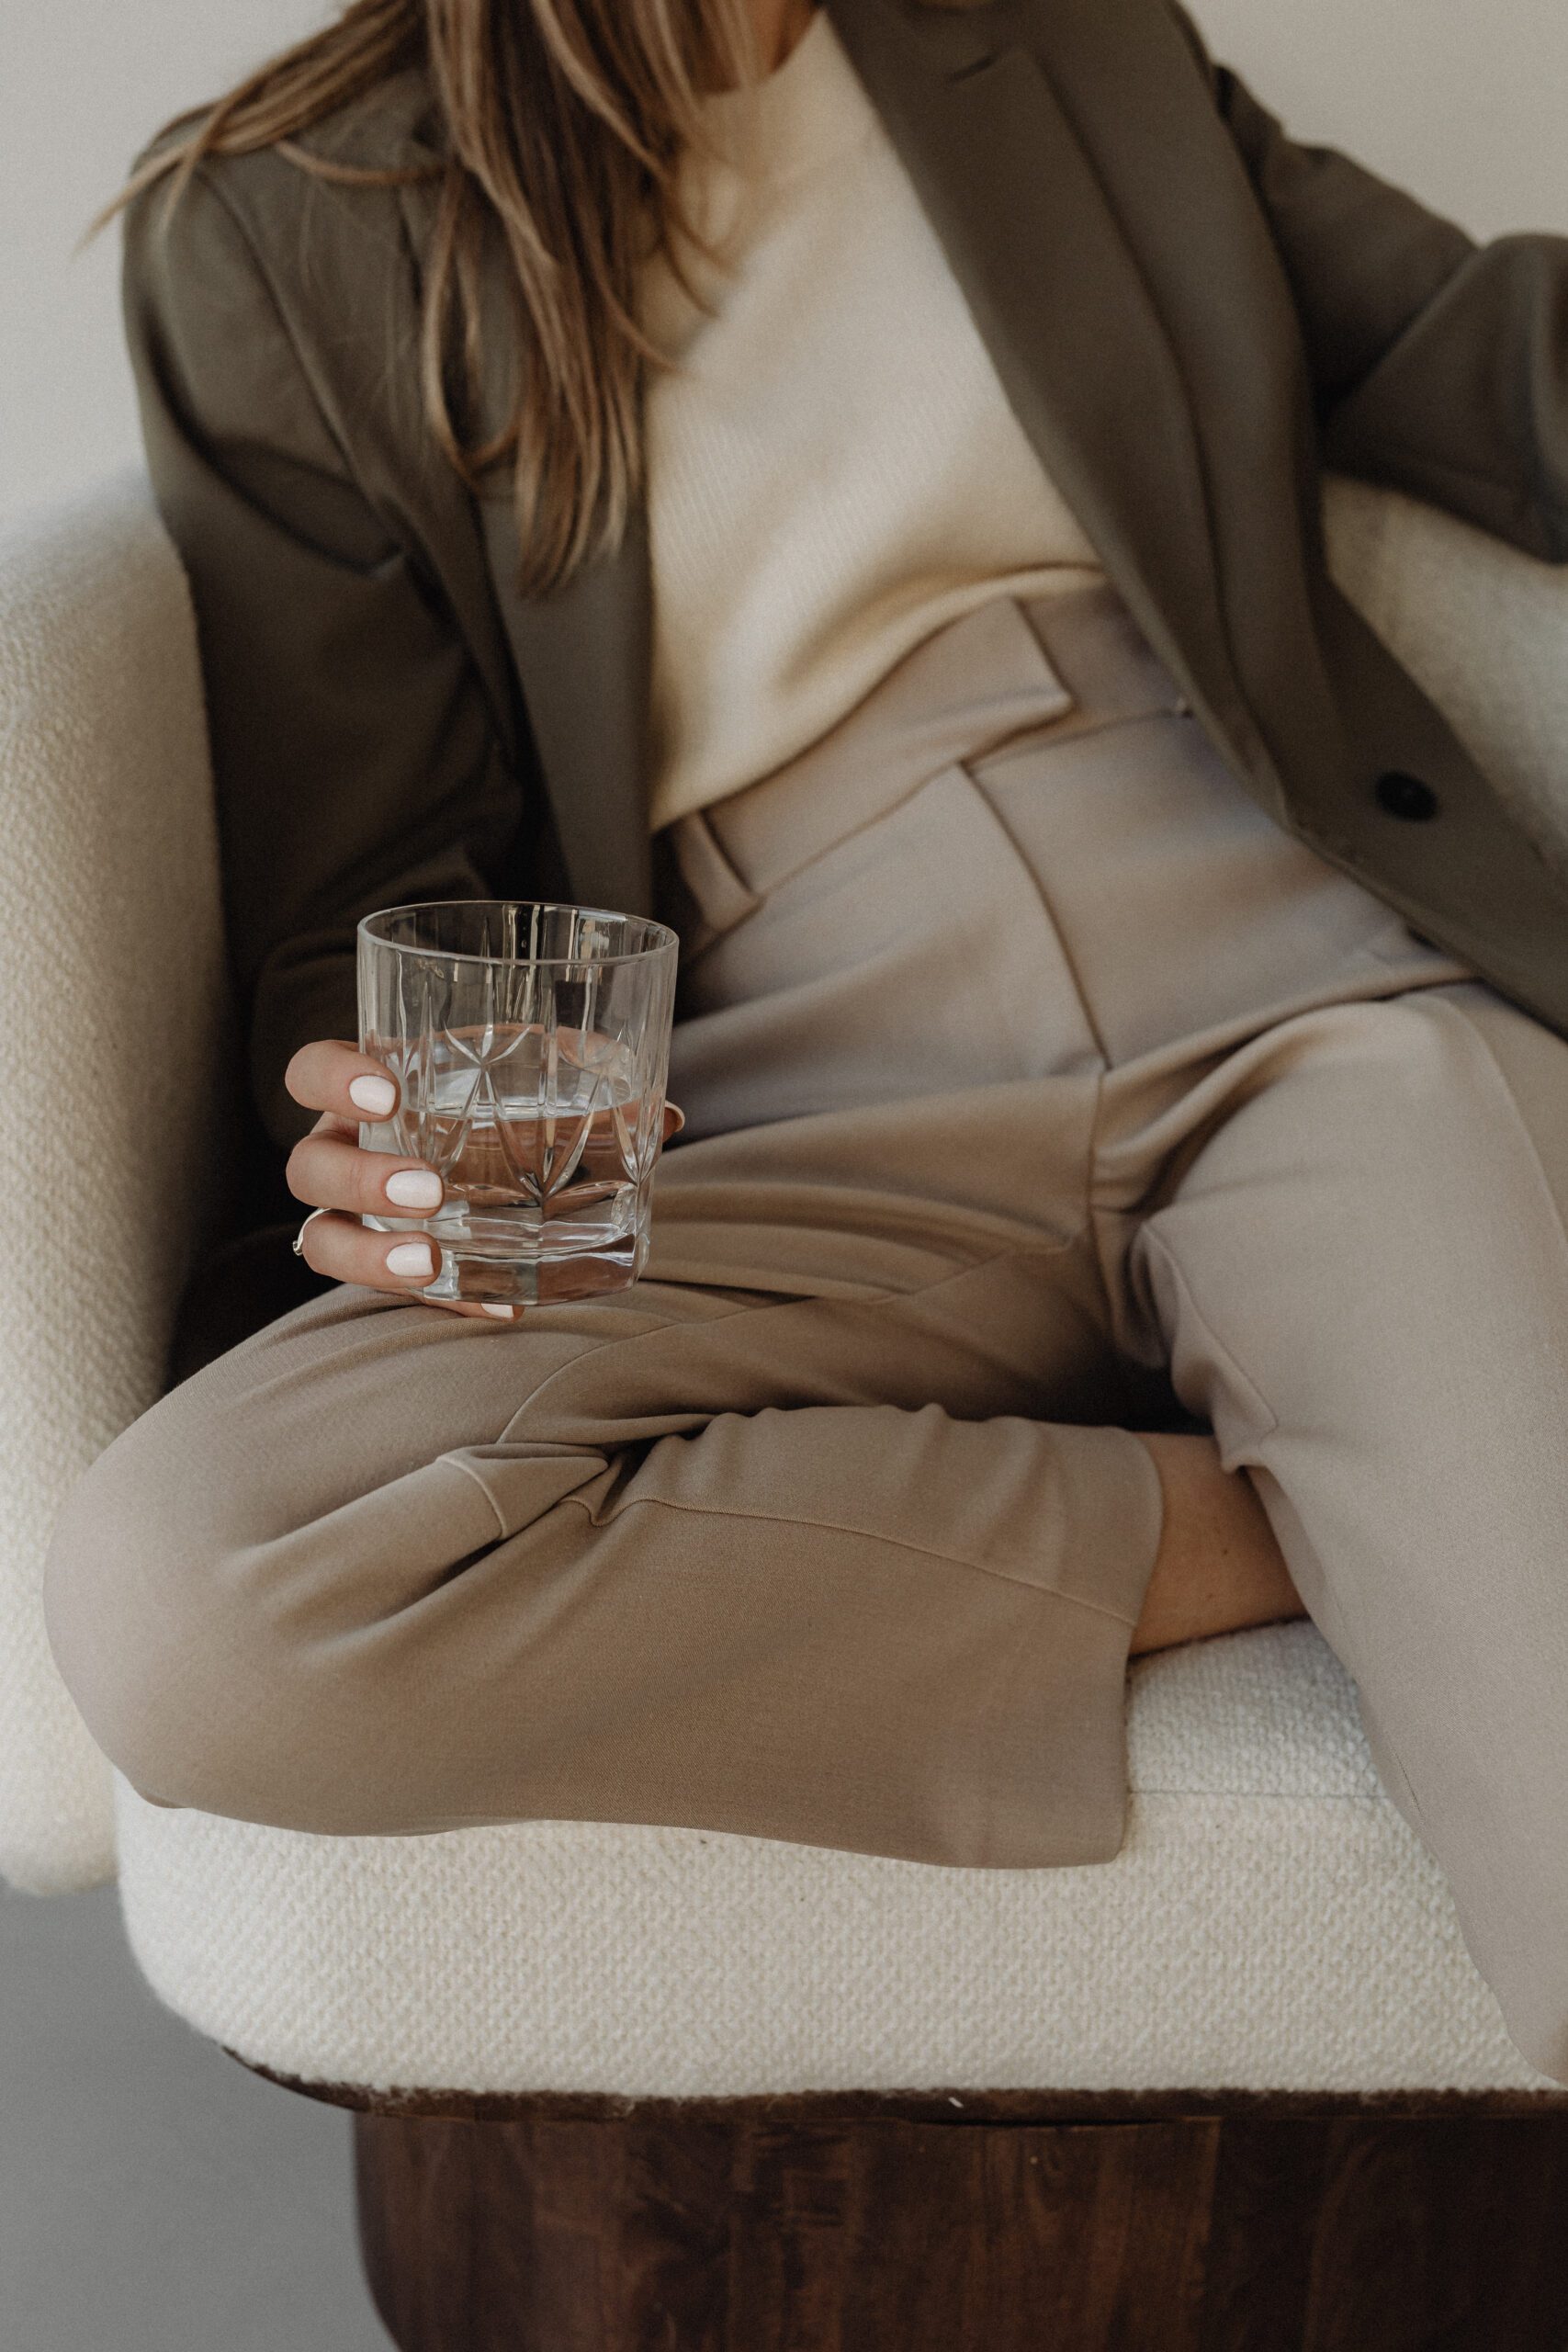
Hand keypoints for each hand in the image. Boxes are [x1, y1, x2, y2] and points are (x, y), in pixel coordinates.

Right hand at [283, 1039, 683, 1320]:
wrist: (506, 1154)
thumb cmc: (509, 1096)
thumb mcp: (543, 1076)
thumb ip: (592, 1082)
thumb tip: (665, 1116)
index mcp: (369, 1088)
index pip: (311, 1070)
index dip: (333, 1079)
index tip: (388, 1093)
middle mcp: (348, 1150)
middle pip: (310, 1166)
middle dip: (360, 1180)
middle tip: (429, 1191)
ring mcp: (359, 1216)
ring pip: (324, 1241)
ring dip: (372, 1256)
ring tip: (432, 1261)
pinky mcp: (391, 1265)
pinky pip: (398, 1294)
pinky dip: (450, 1299)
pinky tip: (500, 1302)